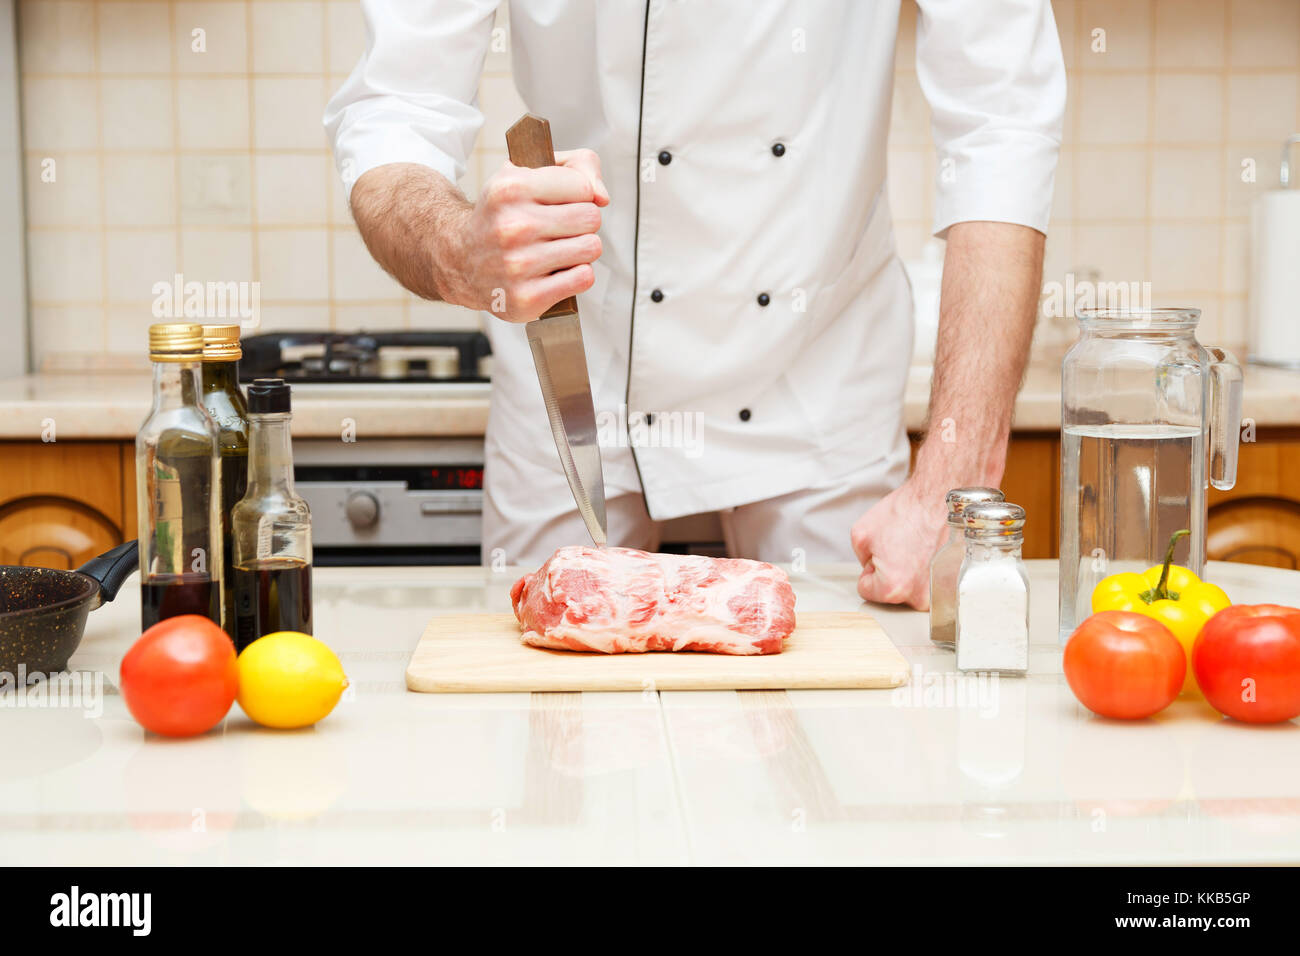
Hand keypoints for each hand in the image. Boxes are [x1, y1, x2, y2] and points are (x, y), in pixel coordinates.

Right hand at [435, 149, 609, 320]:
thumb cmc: (503, 215)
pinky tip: (556, 271)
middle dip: (582, 222)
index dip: (578, 194)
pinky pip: (584, 278)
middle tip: (559, 228)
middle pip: (591, 217)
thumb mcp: (528, 172)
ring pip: (591, 248)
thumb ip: (578, 166)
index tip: (561, 201)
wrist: (461, 259)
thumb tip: (602, 197)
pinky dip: (577, 275)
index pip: (582, 186)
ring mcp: (518, 265)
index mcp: (510, 189)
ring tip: (557, 249)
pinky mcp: (527, 298)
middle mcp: (512, 227)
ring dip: (581, 249)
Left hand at [850, 476, 948, 609]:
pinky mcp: (958, 585)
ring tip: (920, 548)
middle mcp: (921, 598)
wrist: (943, 498)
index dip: (870, 567)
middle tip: (903, 547)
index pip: (867, 589)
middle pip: (893, 592)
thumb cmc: (910, 511)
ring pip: (915, 589)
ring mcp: (943, 594)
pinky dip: (934, 571)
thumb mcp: (862, 533)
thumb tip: (870, 569)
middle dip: (893, 572)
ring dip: (914, 573)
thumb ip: (860, 559)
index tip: (884, 551)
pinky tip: (934, 553)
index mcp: (893, 588)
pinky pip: (936, 584)